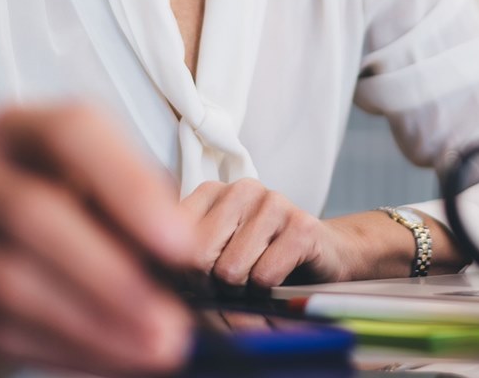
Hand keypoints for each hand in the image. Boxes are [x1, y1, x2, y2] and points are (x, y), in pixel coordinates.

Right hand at [0, 103, 195, 374]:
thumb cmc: (45, 213)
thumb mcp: (90, 195)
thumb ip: (133, 213)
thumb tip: (187, 255)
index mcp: (19, 127)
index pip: (71, 131)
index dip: (130, 186)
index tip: (183, 247)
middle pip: (31, 211)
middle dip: (112, 277)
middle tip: (173, 325)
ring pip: (7, 280)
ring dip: (91, 325)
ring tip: (151, 349)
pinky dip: (58, 348)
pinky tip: (105, 359)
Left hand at [181, 179, 372, 287]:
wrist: (323, 254)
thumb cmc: (260, 258)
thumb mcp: (214, 251)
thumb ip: (182, 258)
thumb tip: (155, 284)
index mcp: (211, 191)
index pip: (170, 239)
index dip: (181, 273)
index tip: (199, 280)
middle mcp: (241, 189)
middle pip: (197, 256)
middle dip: (210, 284)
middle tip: (229, 285)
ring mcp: (274, 203)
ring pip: (231, 269)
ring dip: (241, 289)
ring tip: (255, 280)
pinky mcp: (302, 226)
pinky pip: (265, 276)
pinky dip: (267, 290)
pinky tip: (279, 278)